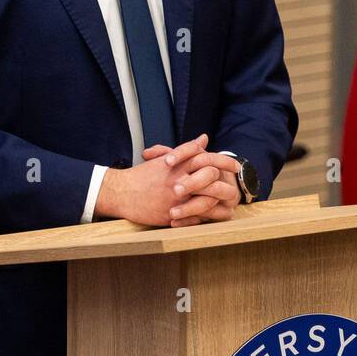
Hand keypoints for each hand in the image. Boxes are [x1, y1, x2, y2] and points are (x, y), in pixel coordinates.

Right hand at [94, 134, 234, 226]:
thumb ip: (187, 150)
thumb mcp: (165, 160)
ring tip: (229, 201)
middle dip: (225, 180)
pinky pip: (196, 216)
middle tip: (236, 182)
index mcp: (178, 165)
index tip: (235, 165)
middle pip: (210, 175)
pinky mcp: (171, 214)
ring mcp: (175, 198)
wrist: (120, 192)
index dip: (224, 161)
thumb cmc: (142, 175)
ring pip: (206, 198)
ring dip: (220, 200)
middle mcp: (178, 179)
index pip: (206, 158)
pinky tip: (216, 214)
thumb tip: (204, 139)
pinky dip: (208, 215)